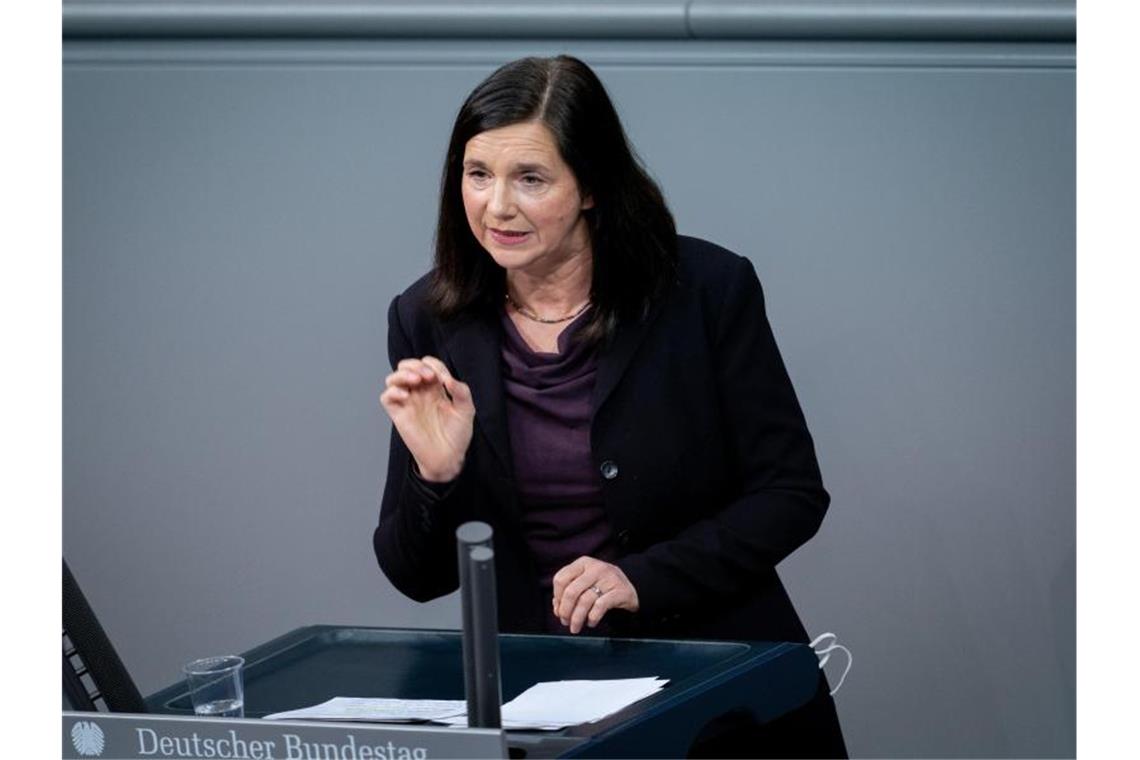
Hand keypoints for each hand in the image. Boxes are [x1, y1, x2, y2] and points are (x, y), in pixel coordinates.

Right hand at [379, 356, 474, 481]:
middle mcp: (419, 393)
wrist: (449, 457)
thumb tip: (447, 378)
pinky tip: (406, 396)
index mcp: (435, 389)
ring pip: (393, 378)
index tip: (444, 378)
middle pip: (407, 367)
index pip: (428, 365)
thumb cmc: (457, 435)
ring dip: (403, 374)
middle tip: (428, 377)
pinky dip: (393, 391)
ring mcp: (408, 403)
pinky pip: (386, 397)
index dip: (434, 365)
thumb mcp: (466, 409)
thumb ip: (461, 391)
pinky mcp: (399, 415)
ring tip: (417, 381)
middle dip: (416, 365)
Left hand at [552, 556, 638, 633]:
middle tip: (565, 622)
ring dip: (577, 618)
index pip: (561, 579)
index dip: (557, 597)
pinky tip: (591, 622)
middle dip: (565, 611)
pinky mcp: (620, 591)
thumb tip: (557, 608)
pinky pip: (600, 606)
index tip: (558, 610)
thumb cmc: (603, 586)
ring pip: (585, 601)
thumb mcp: (585, 582)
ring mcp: (609, 578)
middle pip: (571, 591)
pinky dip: (592, 617)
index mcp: (583, 563)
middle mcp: (595, 568)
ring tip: (575, 627)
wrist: (632, 587)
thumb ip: (569, 591)